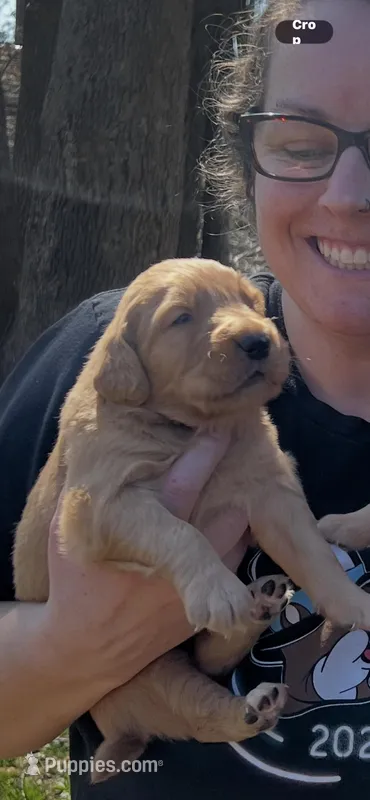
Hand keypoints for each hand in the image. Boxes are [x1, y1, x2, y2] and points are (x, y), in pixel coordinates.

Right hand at [45, 432, 249, 692]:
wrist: (86, 647)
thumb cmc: (76, 578)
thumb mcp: (65, 529)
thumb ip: (90, 490)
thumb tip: (106, 445)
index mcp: (139, 535)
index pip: (184, 484)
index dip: (206, 453)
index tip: (222, 428)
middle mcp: (175, 564)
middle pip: (227, 514)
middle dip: (236, 485)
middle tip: (244, 459)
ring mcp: (195, 591)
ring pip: (238, 542)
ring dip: (239, 516)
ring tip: (234, 495)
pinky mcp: (205, 611)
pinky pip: (233, 569)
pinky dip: (234, 546)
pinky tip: (226, 531)